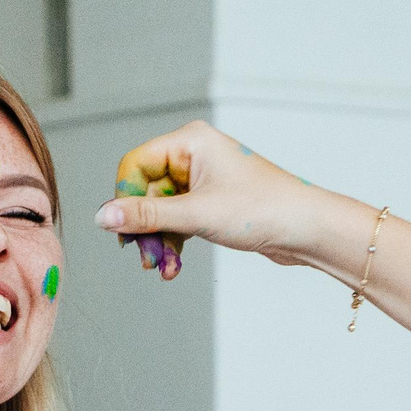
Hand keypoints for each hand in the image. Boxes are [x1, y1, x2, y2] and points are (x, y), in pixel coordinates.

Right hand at [93, 121, 358, 278]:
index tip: (123, 232)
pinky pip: (178, 221)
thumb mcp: (196, 214)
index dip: (124, 199)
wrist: (307, 229)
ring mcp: (203, 180)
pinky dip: (174, 244)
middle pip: (146, 192)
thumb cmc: (263, 209)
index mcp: (189, 142)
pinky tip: (173, 267)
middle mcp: (194, 155)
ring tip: (163, 269)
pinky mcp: (212, 202)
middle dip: (144, 229)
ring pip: (161, 211)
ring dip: (158, 242)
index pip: (135, 165)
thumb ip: (146, 217)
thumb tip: (102, 216)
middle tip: (146, 260)